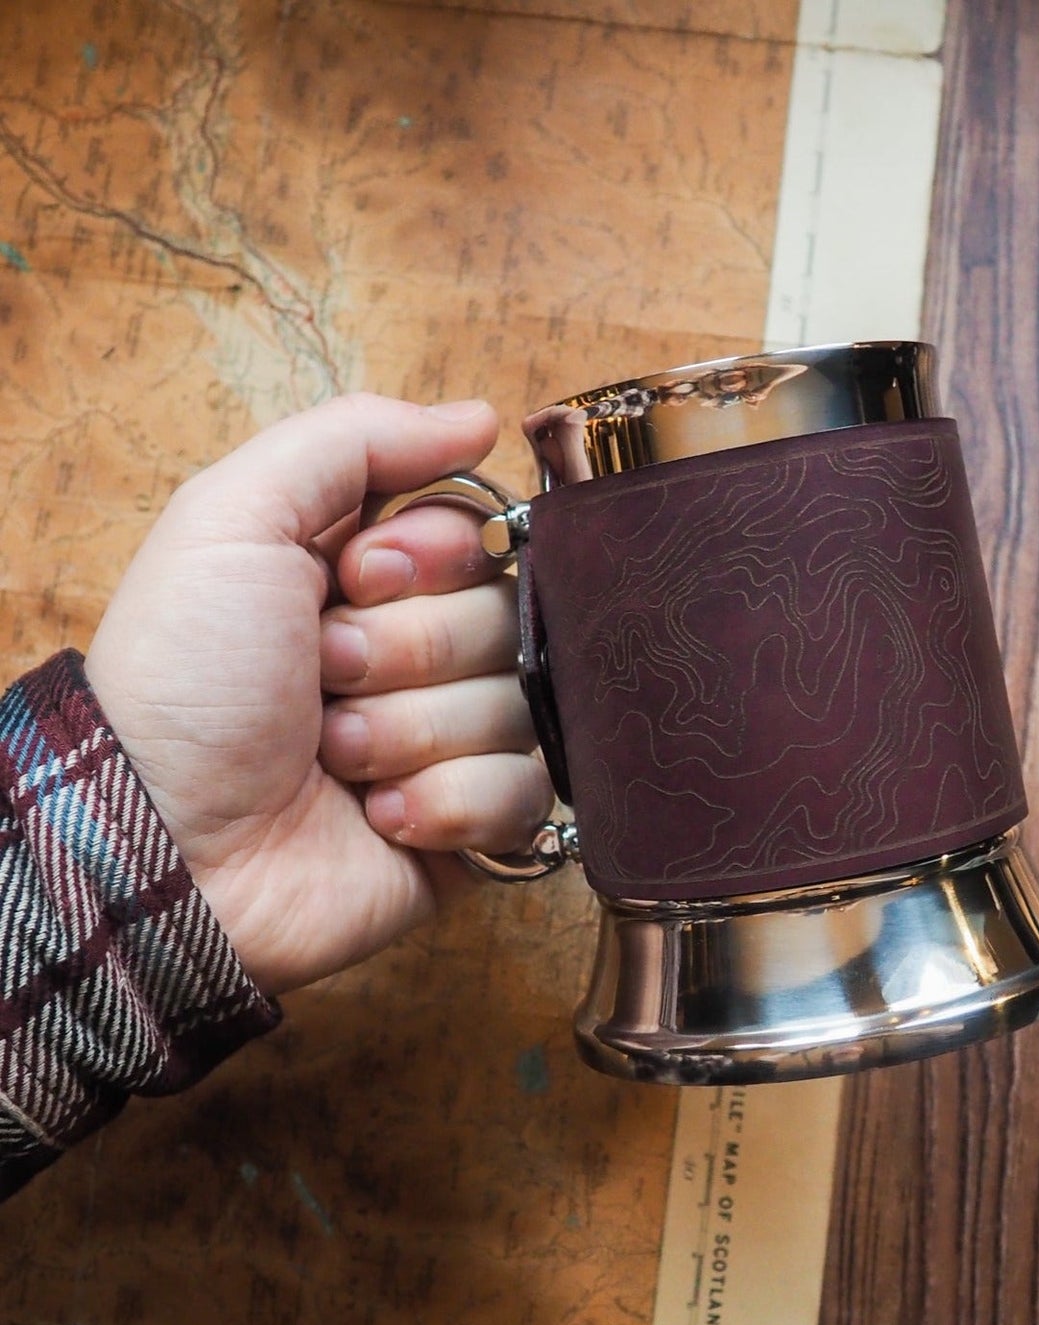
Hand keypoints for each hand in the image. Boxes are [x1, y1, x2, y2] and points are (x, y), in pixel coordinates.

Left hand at [85, 394, 551, 995]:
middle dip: (405, 652)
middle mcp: (421, 656)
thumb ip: (353, 441)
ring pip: (518, 707)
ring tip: (334, 759)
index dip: (428, 557)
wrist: (165, 846)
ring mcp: (452, 744)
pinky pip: (526, 792)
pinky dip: (448, 803)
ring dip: (410, 732)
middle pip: (504, 619)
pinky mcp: (472, 826)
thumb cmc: (183, 682)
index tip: (354, 580)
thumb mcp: (234, 519)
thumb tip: (481, 418)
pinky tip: (380, 817)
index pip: (477, 535)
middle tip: (323, 682)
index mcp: (374, 579)